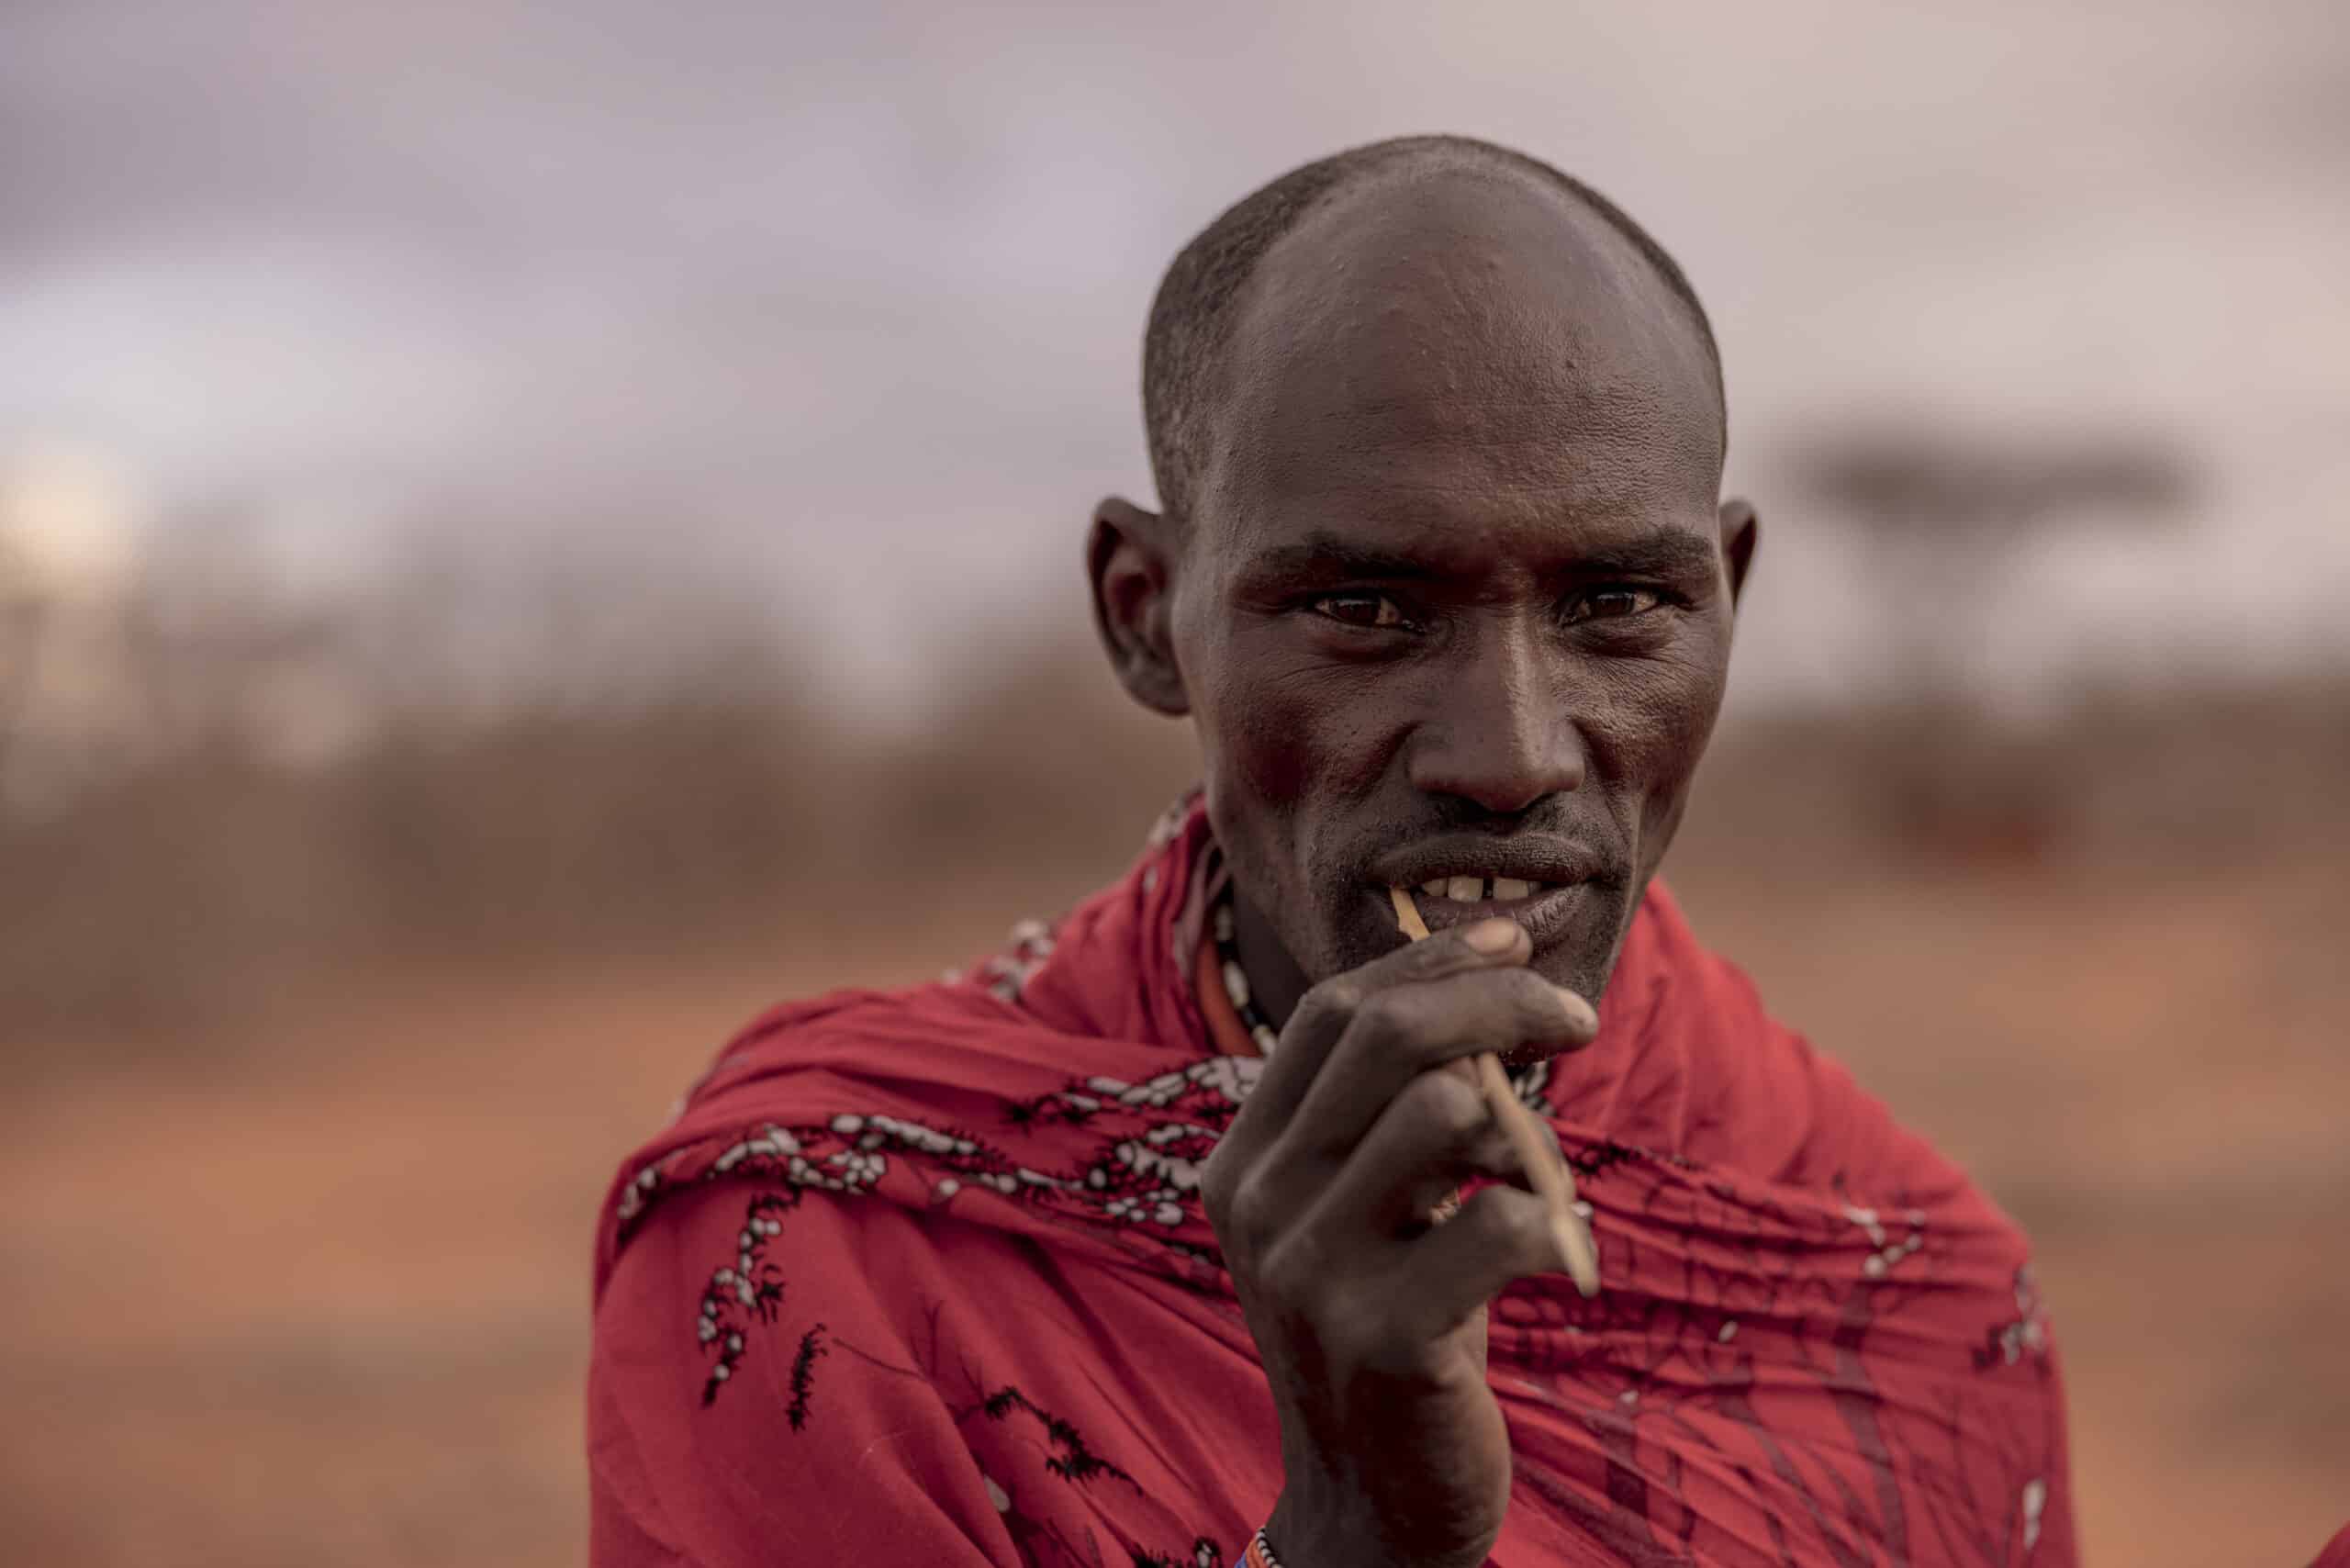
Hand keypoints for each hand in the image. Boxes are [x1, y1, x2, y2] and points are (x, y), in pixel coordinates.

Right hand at [1200, 918, 1599, 1567]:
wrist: (1369, 1508)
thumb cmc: (1389, 1332)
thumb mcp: (1360, 1213)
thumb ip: (1391, 1112)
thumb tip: (1488, 976)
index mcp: (1245, 1161)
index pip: (1335, 1011)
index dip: (1434, 962)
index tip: (1515, 941)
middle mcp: (1260, 1205)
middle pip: (1389, 1037)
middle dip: (1502, 1001)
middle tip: (1576, 1017)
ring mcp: (1312, 1273)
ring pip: (1448, 1111)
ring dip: (1532, 1131)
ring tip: (1546, 1182)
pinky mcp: (1386, 1339)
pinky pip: (1502, 1224)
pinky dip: (1560, 1227)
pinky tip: (1564, 1259)